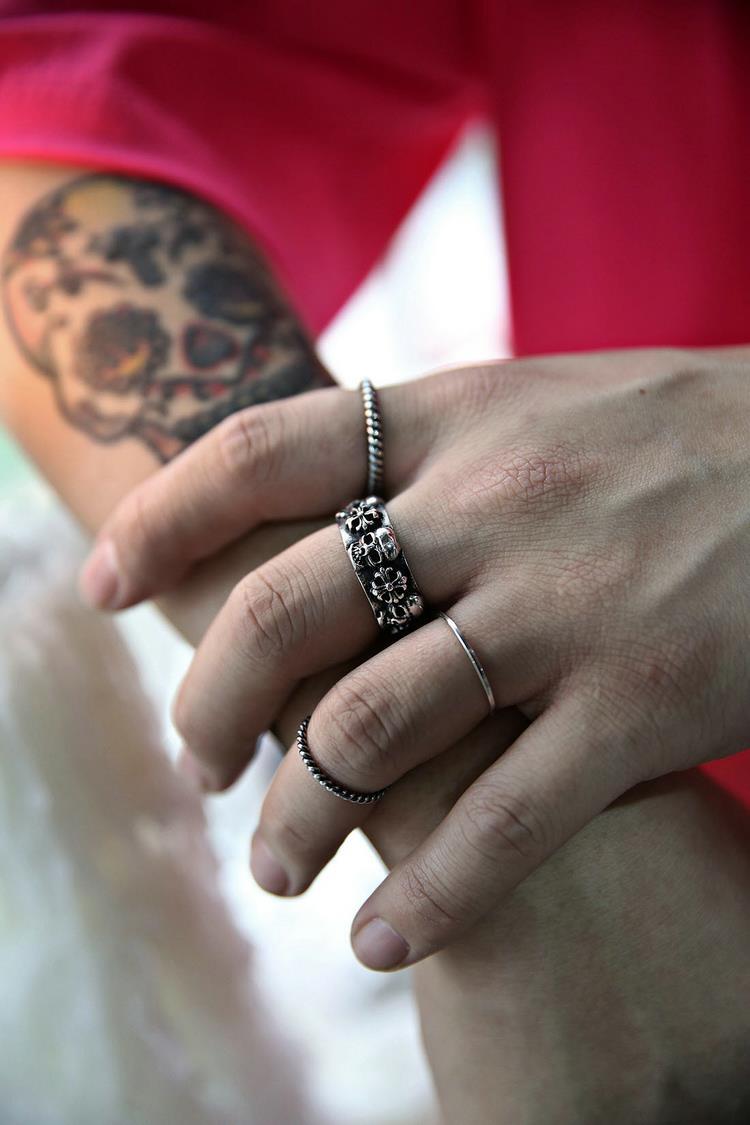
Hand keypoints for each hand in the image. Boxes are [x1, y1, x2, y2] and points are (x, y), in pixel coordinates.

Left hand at [80, 347, 749, 967]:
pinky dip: (428, 896)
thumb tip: (310, 501)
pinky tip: (384, 938)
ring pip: (367, 732)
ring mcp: (563, 607)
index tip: (103, 586)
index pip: (256, 453)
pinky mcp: (641, 704)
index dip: (158, 520)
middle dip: (207, 705)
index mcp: (456, 419)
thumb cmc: (674, 435)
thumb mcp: (536, 402)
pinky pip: (501, 822)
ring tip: (274, 868)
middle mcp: (491, 508)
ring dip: (295, 820)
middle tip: (198, 764)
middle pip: (280, 612)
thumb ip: (426, 448)